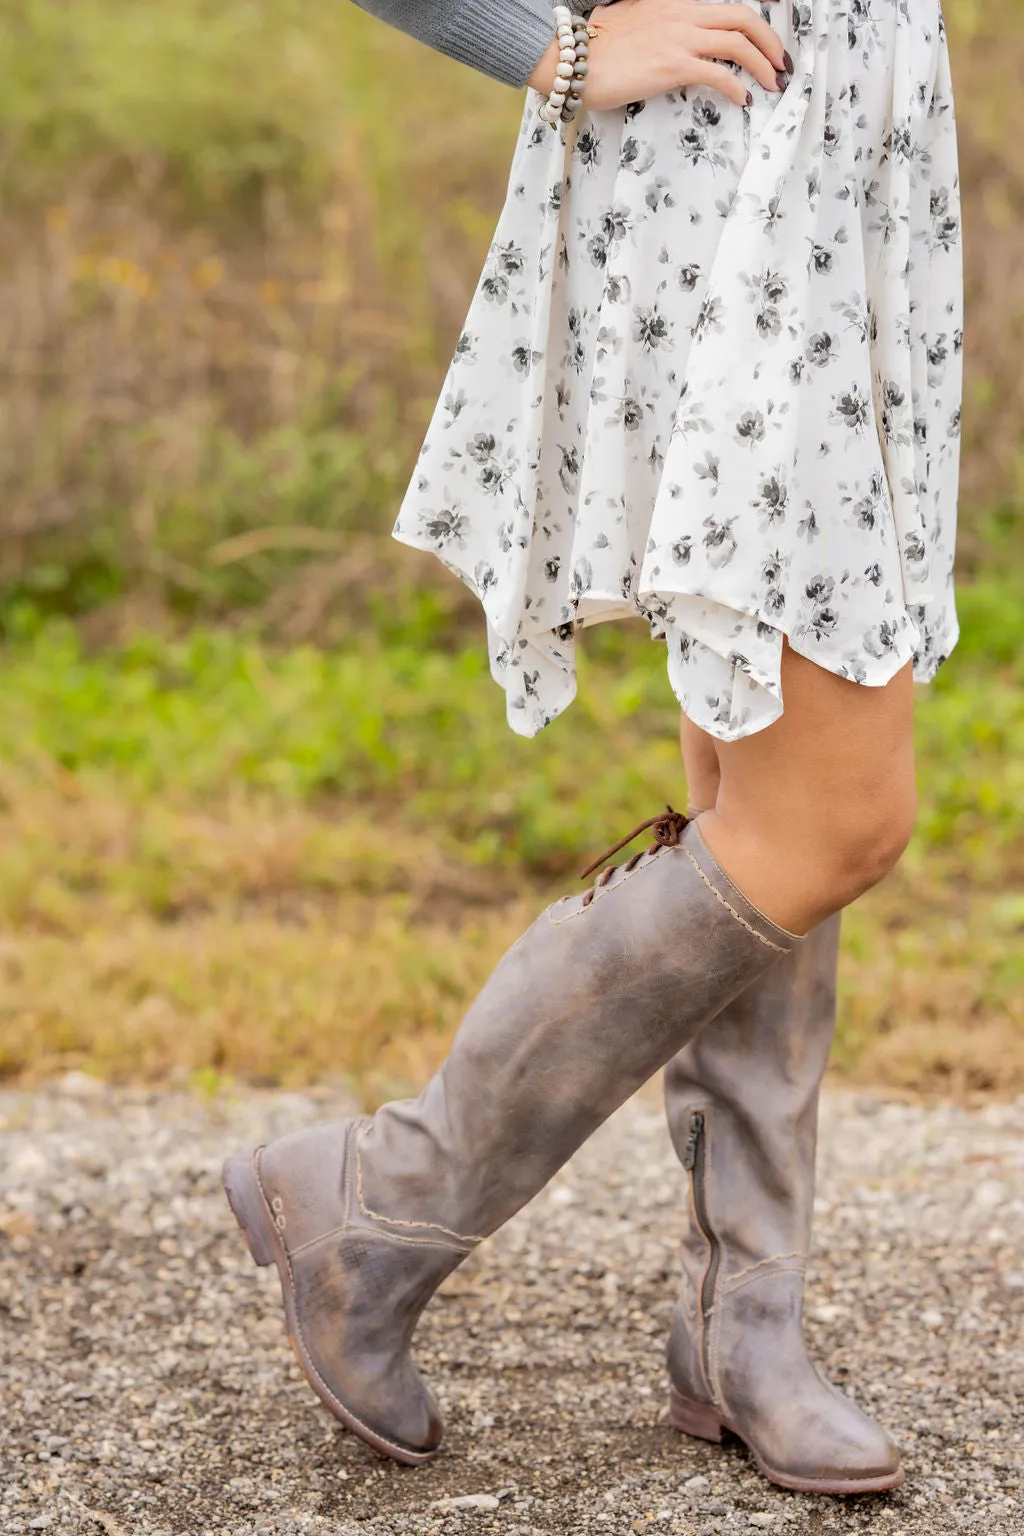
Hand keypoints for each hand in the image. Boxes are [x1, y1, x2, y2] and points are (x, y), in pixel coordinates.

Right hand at [527, 0, 792, 112]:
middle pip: (743, 18)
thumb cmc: (599, 49)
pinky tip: (742, 99)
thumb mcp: (636, 22)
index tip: (772, 35)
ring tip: (771, 84)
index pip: (727, 3)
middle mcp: (683, 14)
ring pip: (738, 43)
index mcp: (676, 2)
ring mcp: (679, 38)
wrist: (574, 59)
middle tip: (781, 64)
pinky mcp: (672, 65)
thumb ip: (663, 25)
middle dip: (770, 42)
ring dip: (762, 65)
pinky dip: (737, 86)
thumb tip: (678, 43)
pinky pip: (718, 74)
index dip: (757, 18)